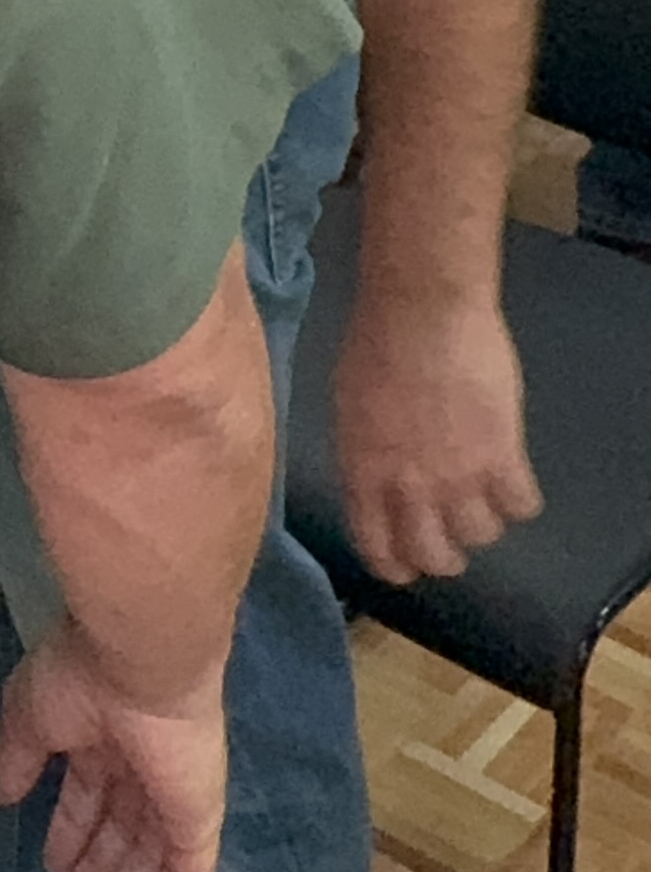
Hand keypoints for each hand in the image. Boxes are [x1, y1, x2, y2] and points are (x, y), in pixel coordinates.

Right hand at [0, 624, 228, 871]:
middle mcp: (142, 768)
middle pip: (120, 835)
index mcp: (104, 736)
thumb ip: (16, 759)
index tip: (50, 869)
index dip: (70, 834)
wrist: (140, 660)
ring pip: (150, 861)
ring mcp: (175, 795)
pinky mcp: (199, 819)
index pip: (89, 797)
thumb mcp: (27, 716)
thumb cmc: (80, 677)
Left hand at [334, 287, 541, 584]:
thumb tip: (377, 476)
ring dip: (482, 520)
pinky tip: (512, 476)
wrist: (422, 307)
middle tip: (452, 533)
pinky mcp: (503, 457)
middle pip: (435, 557)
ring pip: (482, 537)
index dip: (397, 564)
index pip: (379, 551)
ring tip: (482, 494)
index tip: (408, 562)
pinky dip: (519, 498)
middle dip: (444, 553)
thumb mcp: (349, 405)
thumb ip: (365, 453)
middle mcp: (411, 489)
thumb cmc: (375, 340)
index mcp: (364, 475)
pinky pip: (522, 506)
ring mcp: (460, 478)